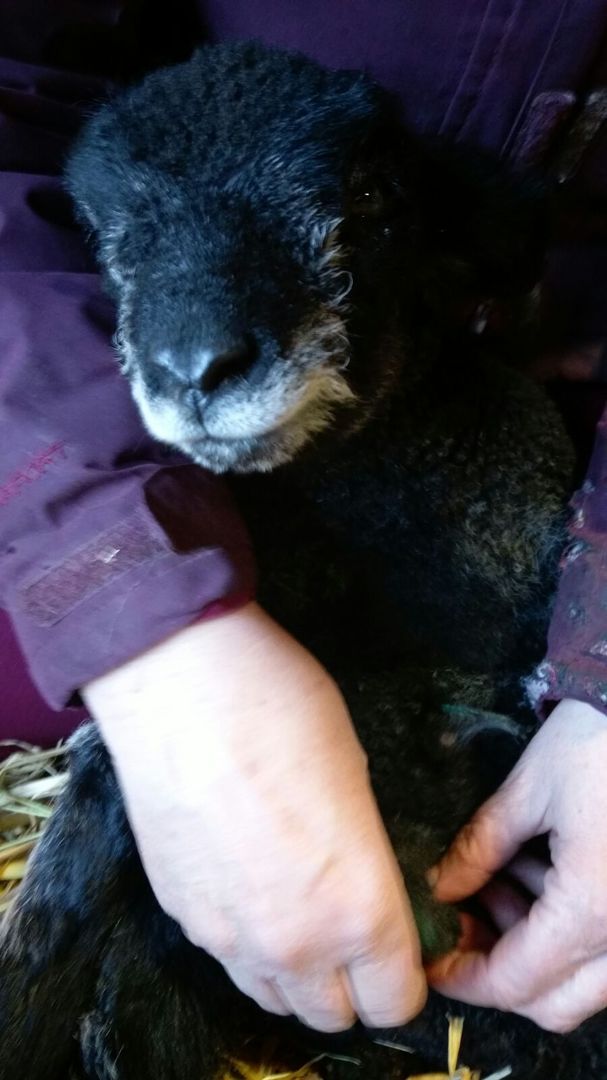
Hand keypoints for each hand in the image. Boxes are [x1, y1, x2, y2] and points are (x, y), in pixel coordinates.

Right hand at [83, 602, 425, 1031]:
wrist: (182, 686)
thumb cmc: (285, 711)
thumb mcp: (361, 780)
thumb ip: (369, 860)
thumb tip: (369, 883)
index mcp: (358, 912)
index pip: (397, 1002)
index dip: (408, 975)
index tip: (405, 941)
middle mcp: (292, 946)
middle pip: (334, 1017)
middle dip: (354, 984)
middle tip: (355, 930)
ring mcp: (227, 937)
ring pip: (274, 999)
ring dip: (299, 975)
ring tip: (302, 912)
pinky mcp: (179, 913)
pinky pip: (227, 958)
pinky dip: (247, 943)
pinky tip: (249, 883)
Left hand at [426, 699, 606, 1031]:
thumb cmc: (602, 740)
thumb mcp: (532, 790)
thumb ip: (481, 847)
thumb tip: (441, 886)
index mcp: (593, 913)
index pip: (516, 980)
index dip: (464, 978)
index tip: (431, 963)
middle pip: (554, 1002)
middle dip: (499, 971)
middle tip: (461, 923)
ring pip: (585, 981)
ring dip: (534, 948)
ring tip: (496, 883)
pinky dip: (567, 930)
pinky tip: (540, 873)